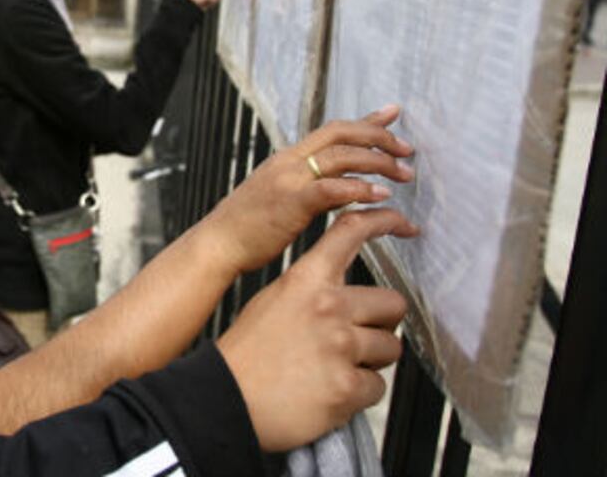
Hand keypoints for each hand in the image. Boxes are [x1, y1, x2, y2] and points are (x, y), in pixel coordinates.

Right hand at [199, 104, 414, 275]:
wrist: (218, 243)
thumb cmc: (247, 227)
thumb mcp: (279, 197)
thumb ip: (310, 188)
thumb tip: (341, 189)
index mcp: (288, 159)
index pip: (333, 129)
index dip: (366, 120)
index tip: (393, 113)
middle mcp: (290, 162)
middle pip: (342, 133)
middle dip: (380, 137)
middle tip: (407, 151)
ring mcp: (289, 179)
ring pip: (342, 155)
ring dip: (377, 162)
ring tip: (402, 174)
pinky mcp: (291, 201)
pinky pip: (332, 188)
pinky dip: (359, 188)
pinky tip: (378, 195)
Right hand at [216, 207, 416, 451]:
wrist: (223, 400)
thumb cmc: (244, 356)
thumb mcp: (272, 303)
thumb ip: (311, 290)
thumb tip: (346, 295)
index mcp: (305, 281)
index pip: (350, 234)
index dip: (381, 222)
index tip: (398, 221)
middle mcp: (327, 308)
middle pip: (392, 304)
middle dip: (380, 325)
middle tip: (355, 339)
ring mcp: (339, 347)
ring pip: (391, 348)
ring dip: (370, 362)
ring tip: (335, 369)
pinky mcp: (346, 387)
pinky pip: (378, 387)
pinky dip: (359, 395)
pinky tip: (330, 393)